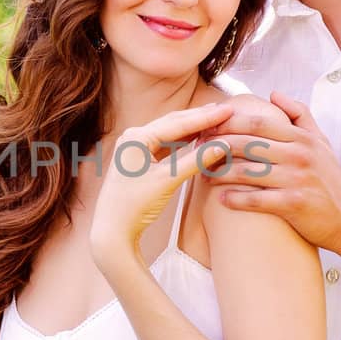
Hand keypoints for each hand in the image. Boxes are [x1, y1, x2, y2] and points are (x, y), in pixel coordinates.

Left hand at [89, 102, 233, 273]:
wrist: (112, 230)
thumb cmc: (134, 206)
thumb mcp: (168, 181)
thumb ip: (196, 160)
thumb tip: (223, 145)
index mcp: (136, 137)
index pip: (178, 123)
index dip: (205, 117)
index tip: (228, 109)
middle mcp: (133, 137)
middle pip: (174, 123)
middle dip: (201, 118)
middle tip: (226, 110)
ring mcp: (134, 148)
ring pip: (170, 133)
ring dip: (193, 128)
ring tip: (216, 120)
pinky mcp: (138, 160)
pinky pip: (165, 145)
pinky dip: (183, 142)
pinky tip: (198, 137)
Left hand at [203, 91, 340, 251]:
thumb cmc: (329, 179)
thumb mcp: (321, 142)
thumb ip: (300, 114)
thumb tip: (273, 93)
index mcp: (302, 138)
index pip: (258, 122)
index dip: (229, 123)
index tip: (209, 127)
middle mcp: (299, 155)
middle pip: (248, 143)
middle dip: (218, 145)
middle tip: (197, 149)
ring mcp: (296, 179)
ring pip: (247, 170)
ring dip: (220, 172)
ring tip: (203, 174)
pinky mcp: (293, 204)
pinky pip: (256, 199)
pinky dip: (235, 198)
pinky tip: (220, 199)